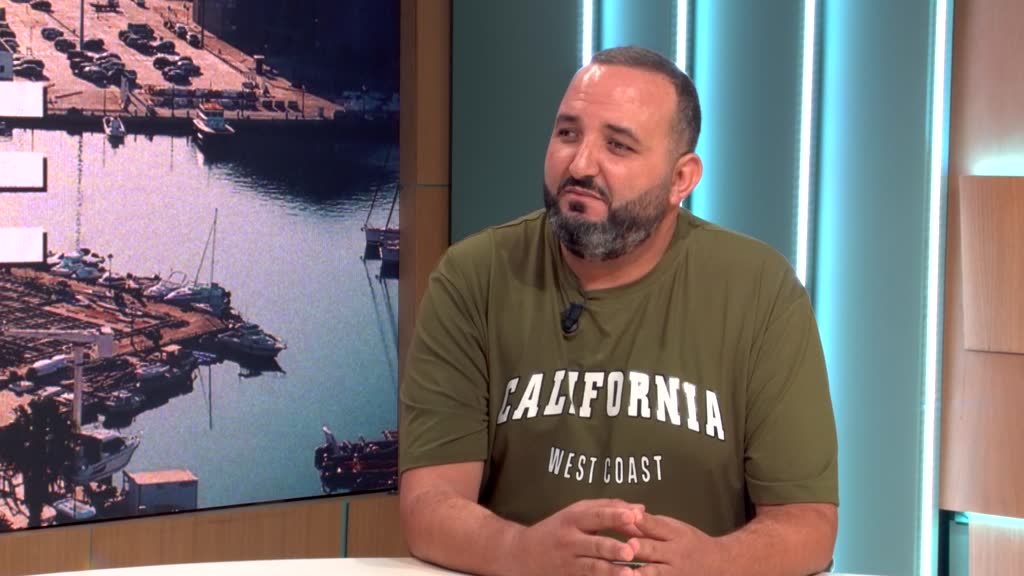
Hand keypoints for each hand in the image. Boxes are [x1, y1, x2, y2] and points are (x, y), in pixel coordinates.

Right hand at [515, 499, 645, 575]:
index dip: (615, 515)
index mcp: (573, 518)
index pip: (597, 515)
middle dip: (613, 547)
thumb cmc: (556, 529)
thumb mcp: (575, 513)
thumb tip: (640, 509)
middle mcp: (570, 540)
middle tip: (632, 551)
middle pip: (595, 543)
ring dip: (611, 571)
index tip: (634, 516)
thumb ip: (607, 508)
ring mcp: (568, 562)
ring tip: (628, 574)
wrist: (521, 554)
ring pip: (593, 567)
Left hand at [626, 513, 720, 575]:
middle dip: (641, 548)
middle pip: (654, 551)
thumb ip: (649, 525)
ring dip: (643, 574)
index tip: (633, 516)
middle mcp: (675, 554)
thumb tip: (622, 515)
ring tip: (630, 574)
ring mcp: (675, 574)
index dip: (645, 521)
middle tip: (629, 545)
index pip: (657, 526)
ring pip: (656, 573)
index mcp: (675, 534)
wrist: (719, 565)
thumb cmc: (689, 544)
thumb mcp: (674, 529)